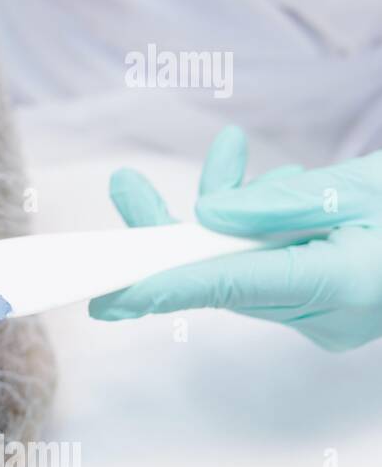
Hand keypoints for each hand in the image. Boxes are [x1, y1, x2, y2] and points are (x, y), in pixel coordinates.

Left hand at [89, 126, 381, 350]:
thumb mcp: (357, 188)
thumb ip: (279, 205)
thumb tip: (206, 219)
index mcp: (339, 286)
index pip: (231, 285)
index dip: (163, 287)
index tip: (109, 297)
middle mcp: (327, 313)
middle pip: (221, 276)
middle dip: (172, 230)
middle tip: (123, 187)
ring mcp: (325, 315)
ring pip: (238, 265)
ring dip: (222, 212)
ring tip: (231, 152)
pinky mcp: (322, 303)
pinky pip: (263, 264)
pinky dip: (250, 222)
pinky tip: (255, 171)